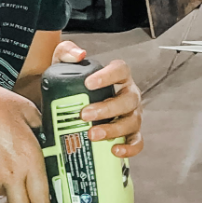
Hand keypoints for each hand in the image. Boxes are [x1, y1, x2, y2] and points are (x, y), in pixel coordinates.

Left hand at [51, 41, 143, 158]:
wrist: (70, 106)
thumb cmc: (73, 84)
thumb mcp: (64, 64)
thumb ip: (66, 52)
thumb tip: (78, 54)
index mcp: (118, 76)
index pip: (120, 70)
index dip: (108, 76)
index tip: (89, 83)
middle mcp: (129, 94)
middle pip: (128, 100)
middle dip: (107, 109)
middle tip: (85, 114)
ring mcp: (132, 114)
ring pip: (132, 121)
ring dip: (114, 129)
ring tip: (92, 134)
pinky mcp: (131, 133)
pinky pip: (136, 141)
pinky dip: (129, 148)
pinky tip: (114, 150)